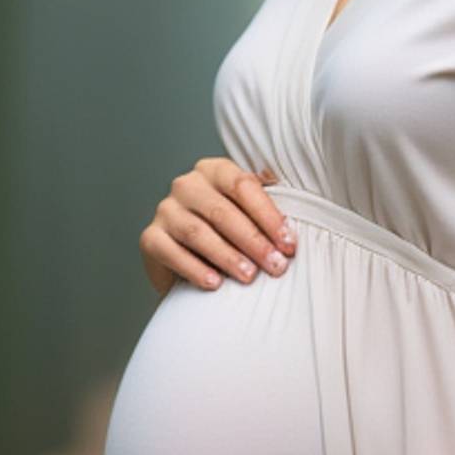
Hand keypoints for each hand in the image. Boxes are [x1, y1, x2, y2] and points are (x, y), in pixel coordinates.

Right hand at [140, 156, 296, 296]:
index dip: (269, 216)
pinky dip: (195, 269)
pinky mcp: (150, 238)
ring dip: (228, 257)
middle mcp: (187, 184)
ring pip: (199, 233)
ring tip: (249, 277)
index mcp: (214, 170)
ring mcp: (166, 210)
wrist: (189, 257)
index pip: (243, 186)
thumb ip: (269, 201)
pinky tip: (215, 284)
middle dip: (254, 241)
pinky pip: (172, 253)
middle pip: (223, 211)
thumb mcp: (249, 210)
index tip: (289, 244)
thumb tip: (304, 195)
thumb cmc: (229, 230)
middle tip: (277, 266)